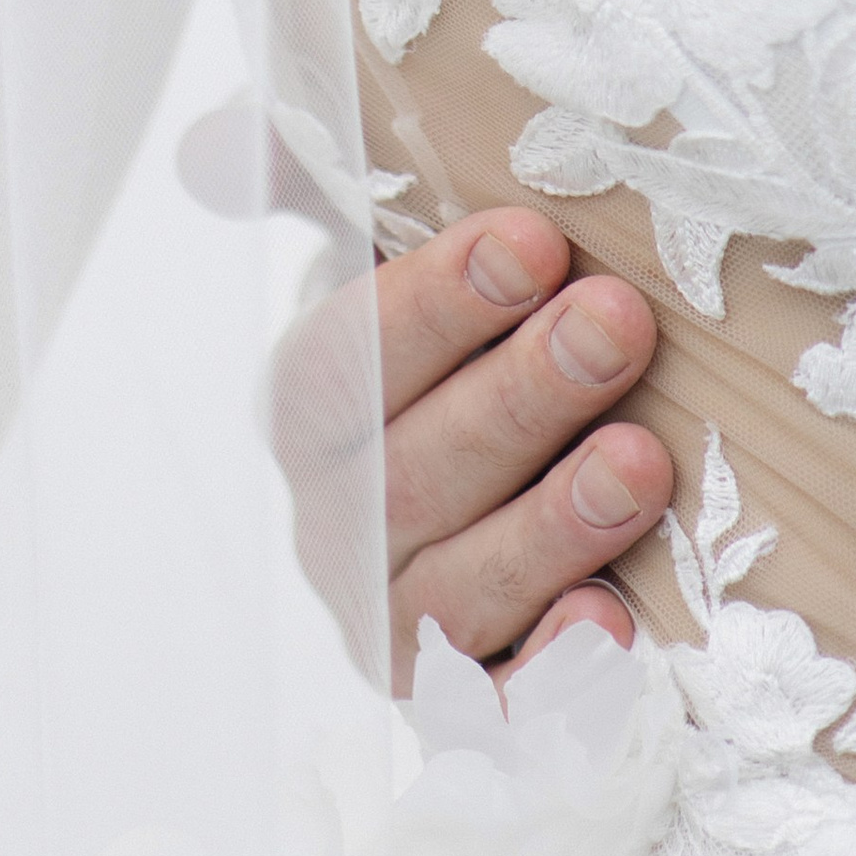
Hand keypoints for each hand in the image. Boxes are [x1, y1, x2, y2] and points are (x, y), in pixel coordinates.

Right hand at [271, 207, 674, 687]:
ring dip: (549, 527)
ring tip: (640, 463)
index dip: (432, 306)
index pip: (341, 363)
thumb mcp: (385, 233)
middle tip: (617, 324)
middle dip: (518, 396)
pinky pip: (502, 710)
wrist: (523, 460)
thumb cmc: (464, 324)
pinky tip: (614, 629)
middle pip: (408, 475)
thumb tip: (215, 146)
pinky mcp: (475, 702)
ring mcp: (404, 624)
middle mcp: (342, 526)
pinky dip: (553, 677)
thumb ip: (310, 172)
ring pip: (457, 589)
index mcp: (314, 407)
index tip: (532, 241)